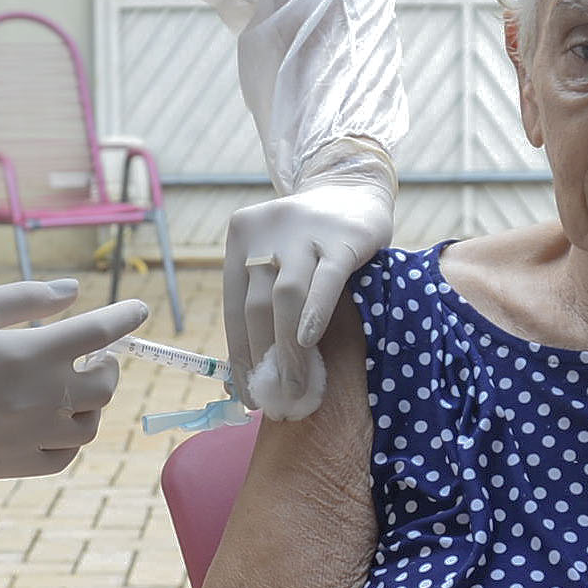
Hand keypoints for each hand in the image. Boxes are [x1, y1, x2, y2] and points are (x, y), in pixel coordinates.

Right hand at [0, 280, 147, 478]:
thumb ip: (27, 299)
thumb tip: (75, 294)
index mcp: (25, 356)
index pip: (98, 334)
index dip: (124, 318)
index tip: (139, 310)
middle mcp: (33, 402)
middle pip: (104, 386)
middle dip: (108, 364)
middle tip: (93, 353)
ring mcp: (22, 440)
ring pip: (87, 426)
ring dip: (90, 402)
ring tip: (70, 383)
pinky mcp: (5, 466)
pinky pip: (60, 457)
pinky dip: (68, 437)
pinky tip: (52, 417)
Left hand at [221, 151, 393, 421]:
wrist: (354, 189)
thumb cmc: (311, 241)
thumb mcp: (279, 258)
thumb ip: (264, 301)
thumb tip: (249, 375)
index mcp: (241, 237)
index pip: (233, 307)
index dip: (239, 356)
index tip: (248, 394)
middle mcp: (266, 231)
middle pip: (256, 306)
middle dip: (265, 359)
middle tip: (277, 398)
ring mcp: (304, 231)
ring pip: (285, 296)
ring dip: (288, 349)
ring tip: (297, 385)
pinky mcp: (343, 237)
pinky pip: (326, 280)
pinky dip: (314, 312)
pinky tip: (309, 342)